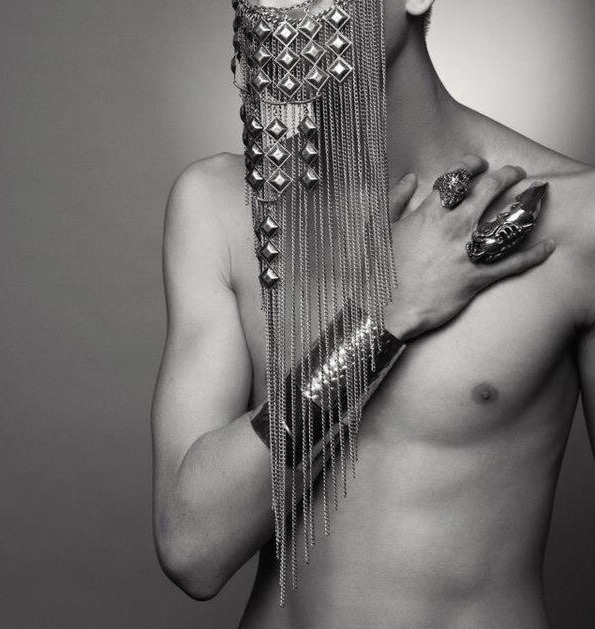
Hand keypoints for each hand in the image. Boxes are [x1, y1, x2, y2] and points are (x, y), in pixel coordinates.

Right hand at [385, 155, 555, 340]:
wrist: (389, 306)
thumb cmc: (382, 270)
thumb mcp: (381, 229)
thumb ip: (396, 200)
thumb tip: (409, 179)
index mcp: (430, 213)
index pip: (457, 177)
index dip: (471, 165)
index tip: (478, 164)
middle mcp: (454, 227)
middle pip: (489, 190)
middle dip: (505, 175)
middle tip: (514, 173)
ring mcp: (468, 252)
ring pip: (505, 221)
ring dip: (524, 206)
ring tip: (534, 198)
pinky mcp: (478, 276)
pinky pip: (512, 264)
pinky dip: (533, 255)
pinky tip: (548, 246)